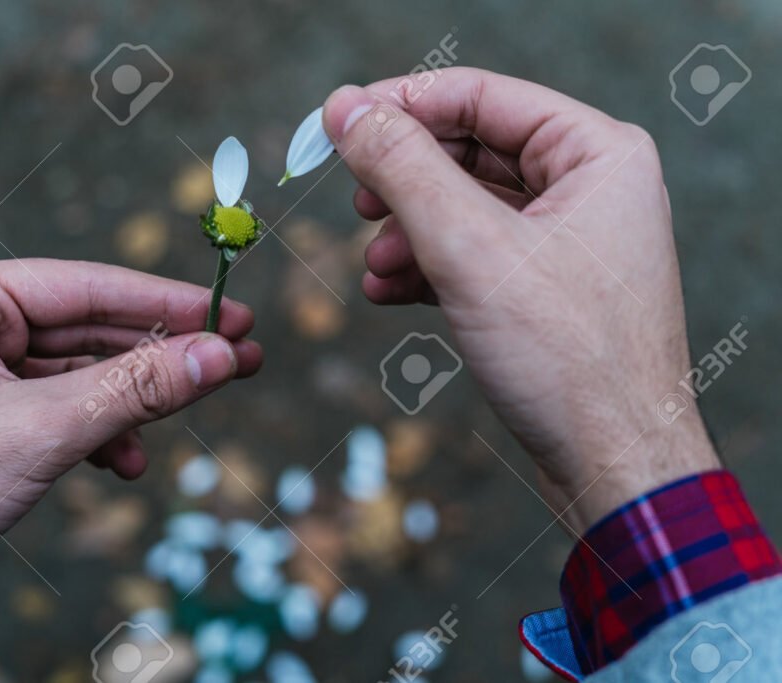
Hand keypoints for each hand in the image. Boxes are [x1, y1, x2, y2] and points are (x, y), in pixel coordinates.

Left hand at [0, 259, 260, 611]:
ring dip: (132, 402)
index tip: (232, 315)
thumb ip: (136, 388)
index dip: (168, 303)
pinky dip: (99, 431)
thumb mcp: (44, 431)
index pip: (88, 287)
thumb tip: (220, 356)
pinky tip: (124, 462)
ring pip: (82, 371)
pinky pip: (61, 405)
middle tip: (236, 360)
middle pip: (91, 328)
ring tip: (186, 417)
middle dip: (161, 355)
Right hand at [323, 70, 718, 532]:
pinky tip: (387, 291)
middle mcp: (589, 187)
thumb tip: (346, 110)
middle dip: (405, 179)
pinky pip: (474, 255)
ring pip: (466, 208)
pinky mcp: (545, 289)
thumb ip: (404, 169)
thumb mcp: (471, 249)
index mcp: (597, 153)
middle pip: (471, 151)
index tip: (338, 121)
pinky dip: (427, 268)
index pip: (481, 98)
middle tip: (355, 196)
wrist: (614, 467)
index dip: (402, 104)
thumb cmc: (569, 360)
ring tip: (373, 263)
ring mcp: (568, 241)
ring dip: (409, 231)